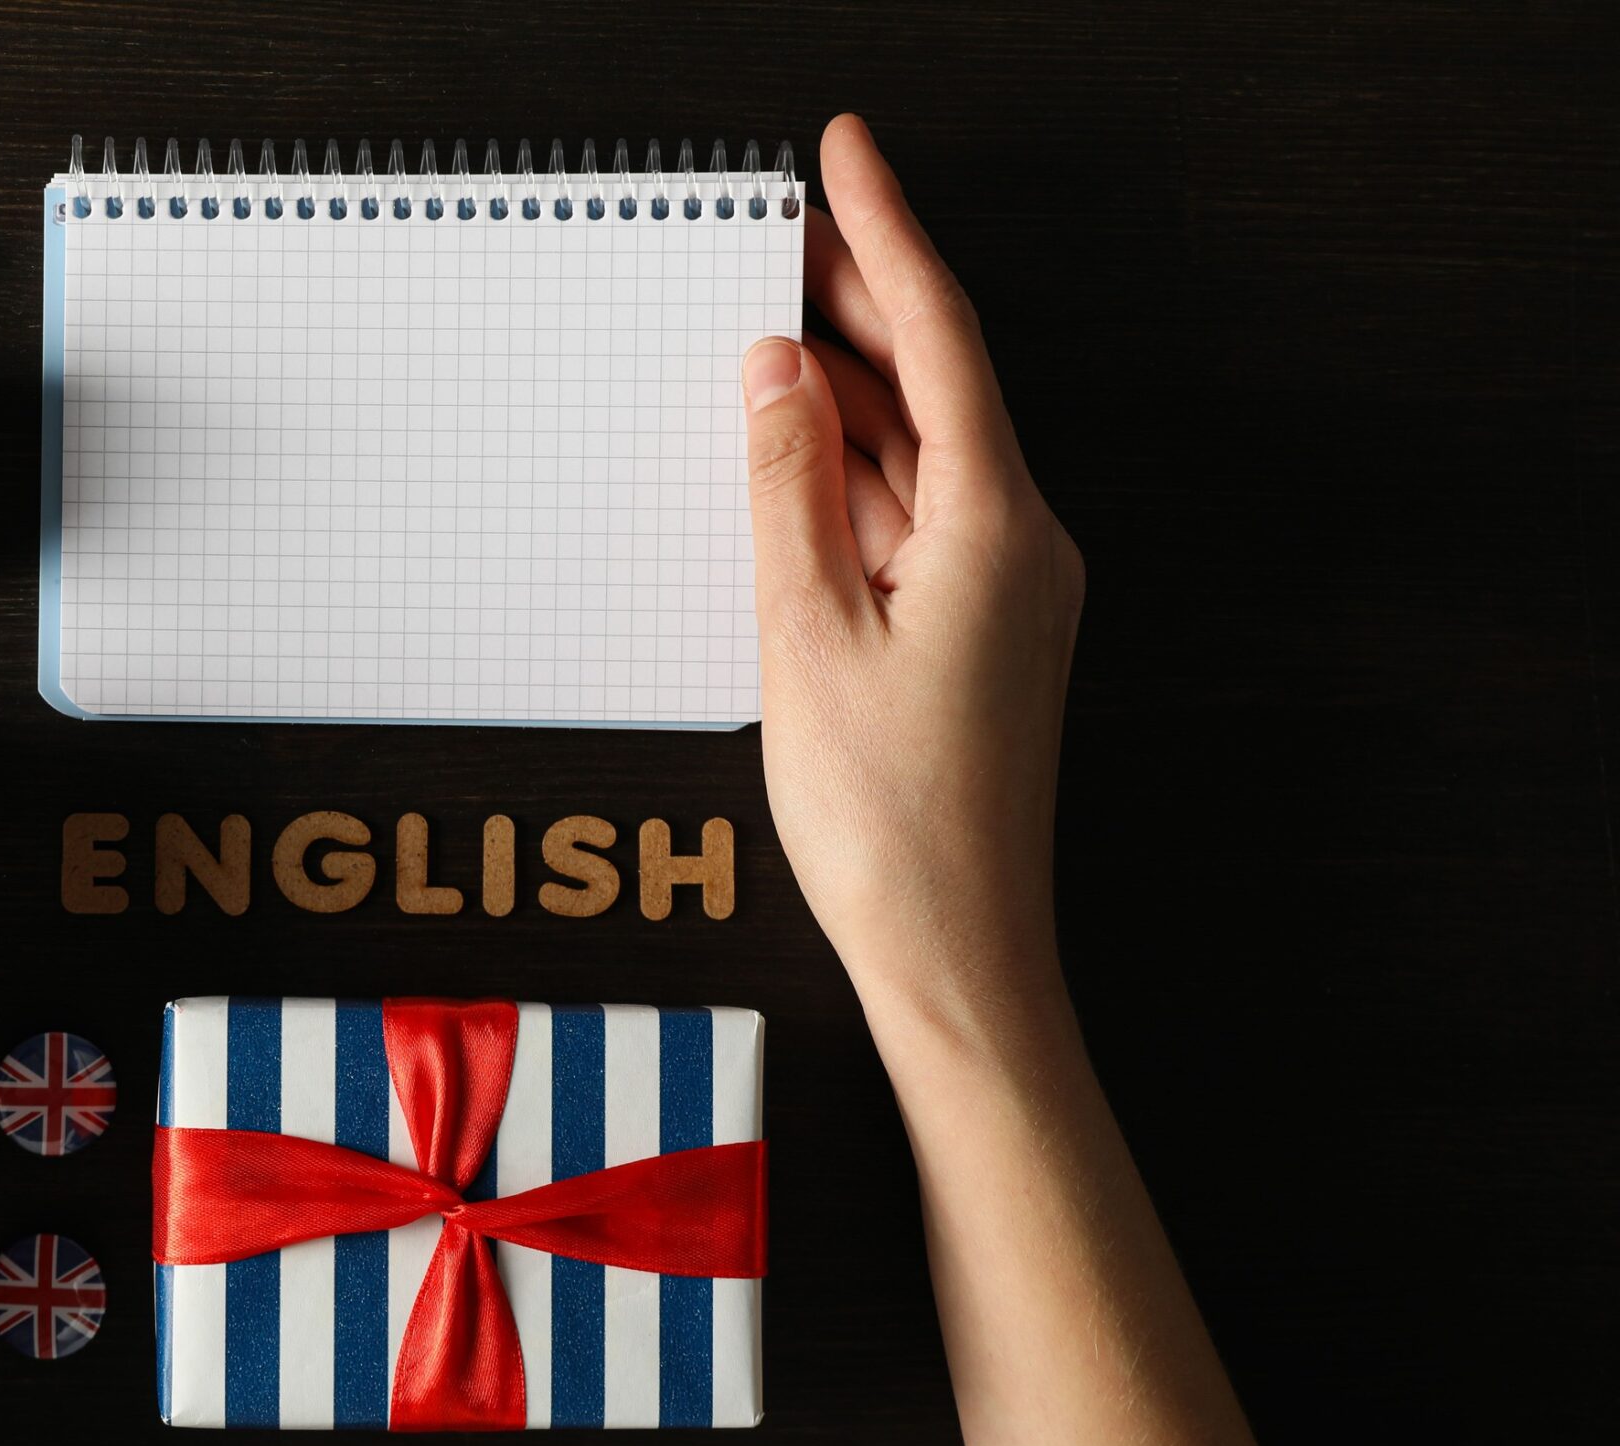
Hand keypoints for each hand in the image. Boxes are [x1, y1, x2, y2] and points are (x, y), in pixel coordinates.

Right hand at [742, 115, 1084, 1048]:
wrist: (956, 952)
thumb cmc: (889, 822)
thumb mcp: (807, 635)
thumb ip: (787, 489)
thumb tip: (773, 374)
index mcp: (994, 525)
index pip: (937, 337)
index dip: (885, 232)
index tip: (845, 153)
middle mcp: (1022, 541)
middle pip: (936, 382)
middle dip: (857, 298)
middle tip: (778, 227)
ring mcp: (1006, 588)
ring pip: (920, 449)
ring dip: (846, 388)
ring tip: (764, 328)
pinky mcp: (980, 630)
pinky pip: (916, 515)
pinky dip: (853, 474)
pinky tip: (793, 458)